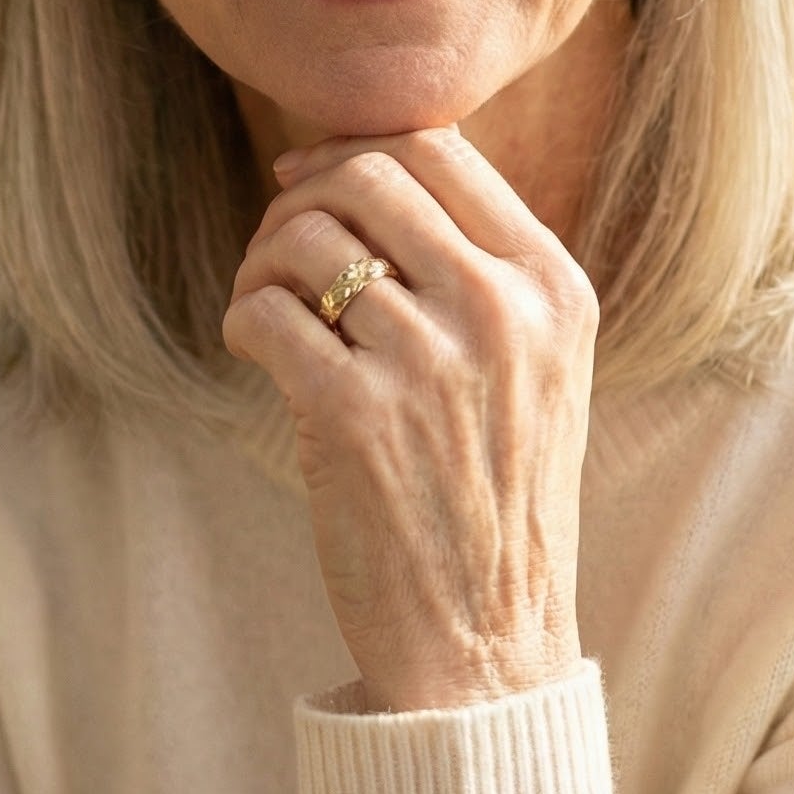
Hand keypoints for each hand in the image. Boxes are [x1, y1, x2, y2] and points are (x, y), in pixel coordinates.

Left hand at [222, 128, 595, 712]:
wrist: (487, 646)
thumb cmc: (492, 500)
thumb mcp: (534, 368)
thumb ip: (478, 270)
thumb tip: (360, 167)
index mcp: (553, 287)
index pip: (441, 149)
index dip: (354, 147)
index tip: (308, 178)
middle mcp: (502, 311)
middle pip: (367, 176)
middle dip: (300, 197)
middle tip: (276, 247)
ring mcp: (432, 362)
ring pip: (307, 238)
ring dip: (261, 261)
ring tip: (265, 307)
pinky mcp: (358, 417)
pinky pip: (264, 312)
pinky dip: (240, 318)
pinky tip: (254, 351)